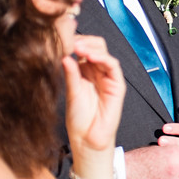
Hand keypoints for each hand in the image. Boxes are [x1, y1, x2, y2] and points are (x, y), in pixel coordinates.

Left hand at [62, 36, 124, 178]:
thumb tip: (64, 55)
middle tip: (69, 41)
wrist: (88, 140)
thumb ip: (70, 73)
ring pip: (104, 53)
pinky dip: (104, 59)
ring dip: (92, 47)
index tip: (61, 38)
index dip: (75, 41)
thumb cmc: (79, 120)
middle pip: (95, 46)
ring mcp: (108, 78)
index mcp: (84, 72)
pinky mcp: (117, 86)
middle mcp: (97, 72)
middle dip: (83, 41)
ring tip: (78, 47)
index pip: (83, 49)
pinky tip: (91, 57)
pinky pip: (113, 67)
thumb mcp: (71, 92)